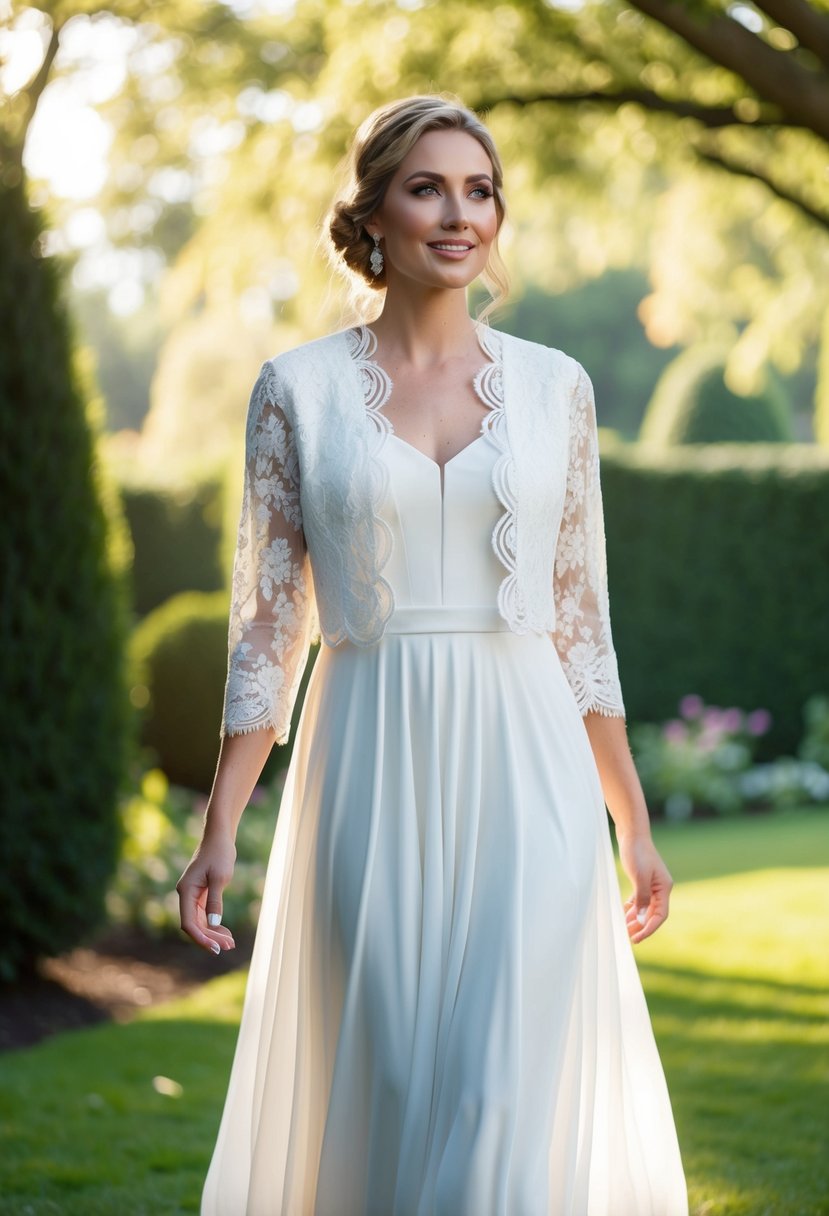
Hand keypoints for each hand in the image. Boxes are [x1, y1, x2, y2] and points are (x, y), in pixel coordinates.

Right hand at [176, 832, 236, 954]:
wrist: (219, 837)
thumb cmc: (219, 853)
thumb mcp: (220, 877)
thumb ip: (215, 901)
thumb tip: (213, 924)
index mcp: (186, 891)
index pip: (188, 923)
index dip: (201, 938)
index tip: (216, 948)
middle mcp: (185, 895)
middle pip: (194, 925)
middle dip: (210, 938)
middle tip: (229, 946)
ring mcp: (192, 895)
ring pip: (199, 922)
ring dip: (213, 933)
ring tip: (230, 943)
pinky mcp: (200, 894)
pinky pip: (204, 915)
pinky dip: (214, 924)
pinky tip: (225, 932)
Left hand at [617, 832, 673, 943]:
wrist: (632, 833)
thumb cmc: (636, 853)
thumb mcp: (638, 876)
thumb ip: (642, 897)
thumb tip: (641, 918)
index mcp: (664, 888)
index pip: (660, 915)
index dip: (649, 928)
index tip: (637, 938)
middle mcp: (660, 888)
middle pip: (653, 913)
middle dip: (641, 926)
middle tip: (628, 937)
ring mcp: (652, 884)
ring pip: (645, 908)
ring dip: (636, 919)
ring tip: (624, 927)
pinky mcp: (642, 880)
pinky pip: (640, 900)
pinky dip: (633, 908)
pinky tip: (624, 913)